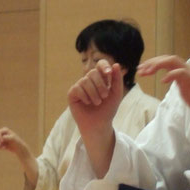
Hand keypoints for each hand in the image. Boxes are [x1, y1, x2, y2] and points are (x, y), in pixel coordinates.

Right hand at [0, 127, 28, 155]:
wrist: (19, 148)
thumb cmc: (17, 142)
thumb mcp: (13, 139)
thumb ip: (7, 137)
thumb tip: (2, 138)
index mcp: (5, 130)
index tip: (2, 141)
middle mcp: (3, 133)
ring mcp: (1, 138)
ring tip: (1, 147)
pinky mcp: (1, 144)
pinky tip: (4, 148)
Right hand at [67, 60, 122, 176]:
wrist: (99, 124)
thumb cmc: (107, 110)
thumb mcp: (116, 94)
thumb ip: (117, 80)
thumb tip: (116, 64)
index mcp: (100, 78)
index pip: (100, 64)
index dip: (104, 66)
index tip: (109, 73)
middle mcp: (89, 80)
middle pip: (93, 72)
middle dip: (100, 85)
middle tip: (104, 97)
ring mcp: (80, 86)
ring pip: (85, 80)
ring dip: (94, 93)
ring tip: (97, 103)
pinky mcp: (72, 93)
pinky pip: (77, 88)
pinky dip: (85, 97)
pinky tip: (87, 103)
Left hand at [137, 55, 189, 143]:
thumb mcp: (185, 88)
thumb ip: (176, 81)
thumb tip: (166, 78)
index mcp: (184, 70)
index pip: (166, 61)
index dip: (152, 64)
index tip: (141, 70)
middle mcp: (188, 68)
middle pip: (167, 58)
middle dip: (152, 63)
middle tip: (139, 70)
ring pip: (173, 61)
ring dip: (158, 65)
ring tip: (147, 73)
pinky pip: (181, 73)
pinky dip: (171, 74)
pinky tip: (162, 81)